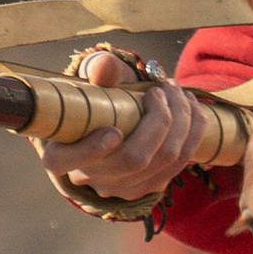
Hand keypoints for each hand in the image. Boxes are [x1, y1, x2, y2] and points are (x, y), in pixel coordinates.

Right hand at [40, 50, 204, 201]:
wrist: (107, 126)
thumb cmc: (91, 102)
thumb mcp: (88, 84)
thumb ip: (95, 73)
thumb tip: (106, 65)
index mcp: (60, 155)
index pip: (65, 161)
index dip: (91, 150)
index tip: (112, 130)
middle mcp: (90, 178)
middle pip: (133, 160)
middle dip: (159, 119)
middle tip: (163, 88)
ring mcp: (123, 188)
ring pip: (164, 159)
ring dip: (182, 119)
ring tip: (178, 90)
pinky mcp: (150, 187)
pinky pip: (181, 162)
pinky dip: (193, 131)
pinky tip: (190, 106)